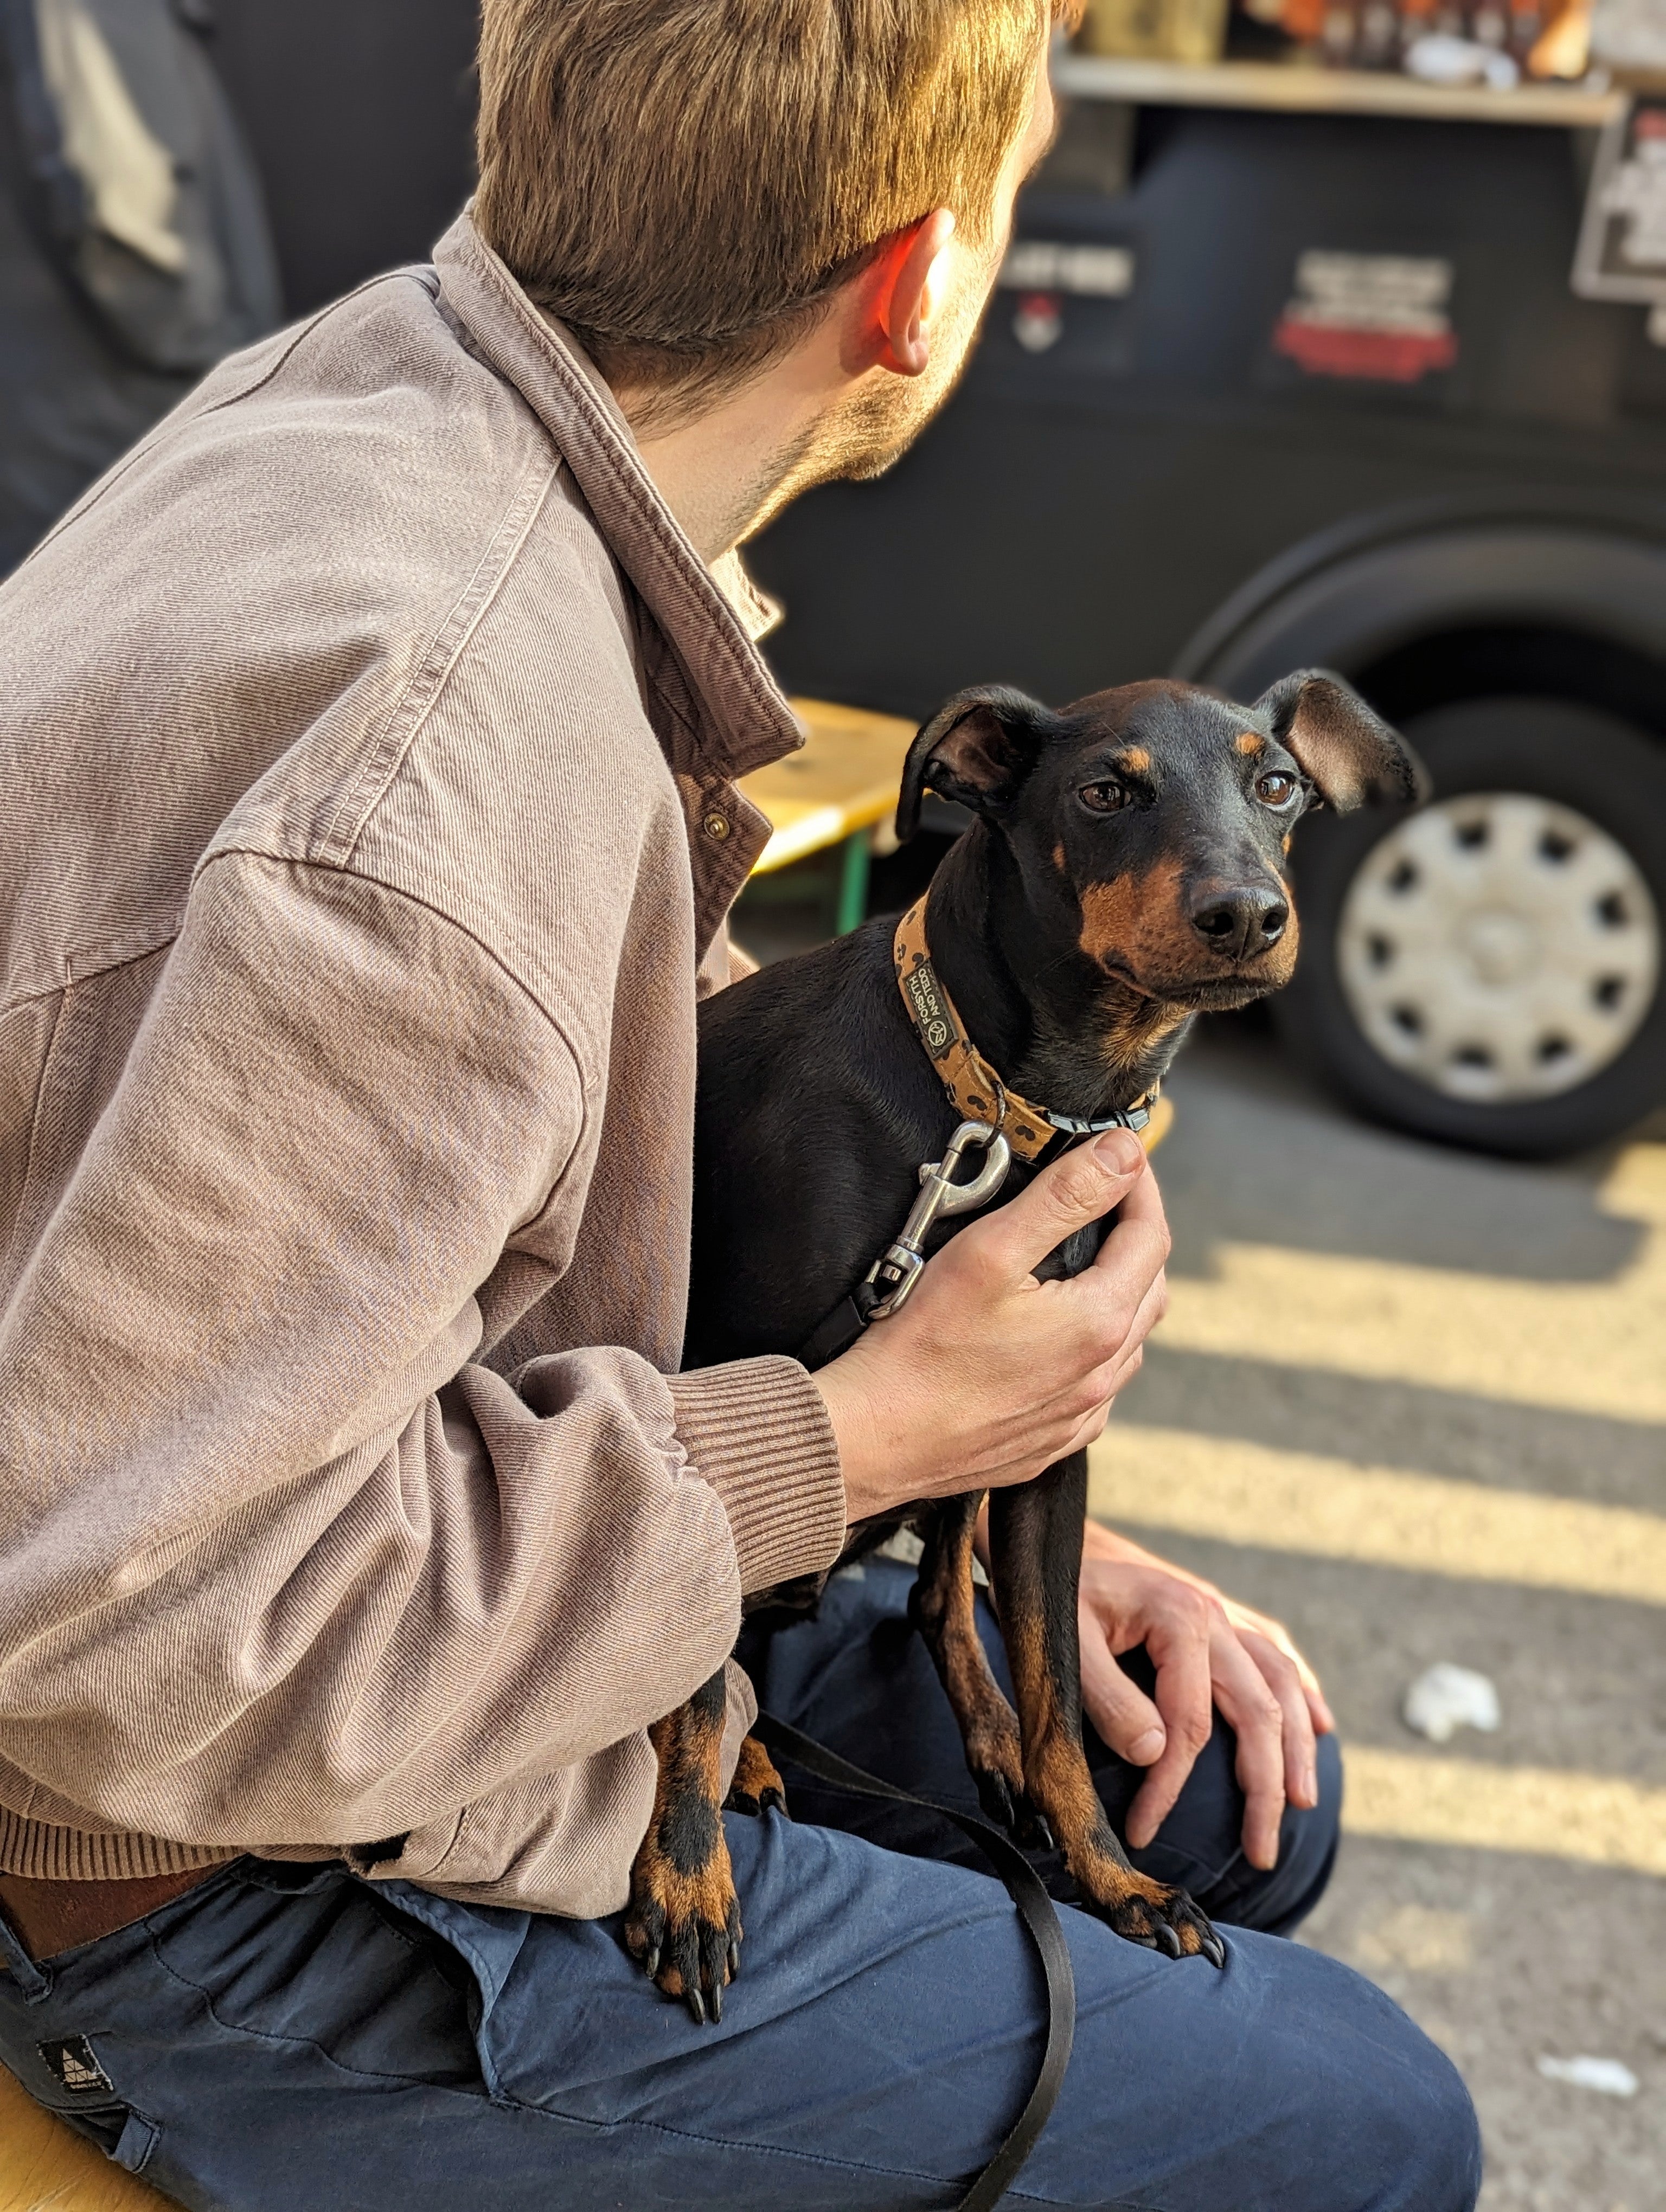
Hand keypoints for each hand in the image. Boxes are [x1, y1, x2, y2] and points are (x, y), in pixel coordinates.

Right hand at [814, 1130, 1167, 1525]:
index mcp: (1099, 1323)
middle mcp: (1102, 1376)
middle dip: (1136, 1236)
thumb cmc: (922, 1346)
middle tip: (1104, 1200)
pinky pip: (1096, 1391)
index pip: (1151, 1236)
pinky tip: (1060, 1339)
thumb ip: (1065, 1197)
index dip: (1140, 1185)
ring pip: (1128, 1344)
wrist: (876, 1438)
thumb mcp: (991, 1249)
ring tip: (1085, 1263)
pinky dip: (1094, 1352)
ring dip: (1120, 1295)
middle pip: (1151, 1289)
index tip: (1121, 1155)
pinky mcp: (1051, 1442)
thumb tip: (1125, 1154)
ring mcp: (1079, 1416)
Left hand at [1076, 1524, 1334, 1870]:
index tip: (1144, 1831)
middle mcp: (1215, 1613)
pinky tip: (1318, 1725)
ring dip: (1297, 1747)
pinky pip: (1276, 1655)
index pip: (1191, 1725)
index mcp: (1180, 1618)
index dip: (1170, 1786)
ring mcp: (1225, 1612)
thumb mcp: (1066, 1644)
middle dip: (1265, 1787)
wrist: (1051, 1542)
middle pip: (1259, 1710)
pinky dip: (1301, 1692)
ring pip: (1282, 1683)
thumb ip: (1107, 1697)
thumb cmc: (1053, 1595)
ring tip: (1303, 1804)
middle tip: (1261, 1852)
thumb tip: (1155, 1754)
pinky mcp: (1223, 1615)